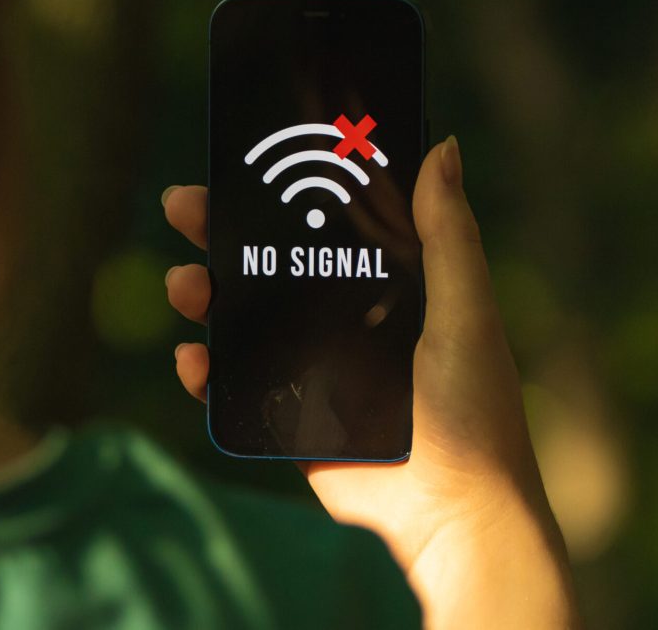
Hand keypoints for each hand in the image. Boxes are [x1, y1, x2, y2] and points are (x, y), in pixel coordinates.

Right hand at [163, 138, 579, 628]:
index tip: (246, 156)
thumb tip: (442, 146)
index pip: (323, 221)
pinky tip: (193, 357)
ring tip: (186, 285)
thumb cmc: (474, 410)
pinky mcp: (286, 414)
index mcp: (384, 283)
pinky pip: (232, 383)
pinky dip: (203, 368)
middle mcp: (340, 317)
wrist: (453, 511)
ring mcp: (308, 365)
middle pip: (267, 260)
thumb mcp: (467, 311)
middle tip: (183, 206)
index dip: (282, 188)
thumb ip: (449, 235)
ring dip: (202, 292)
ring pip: (239, 316)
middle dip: (220, 230)